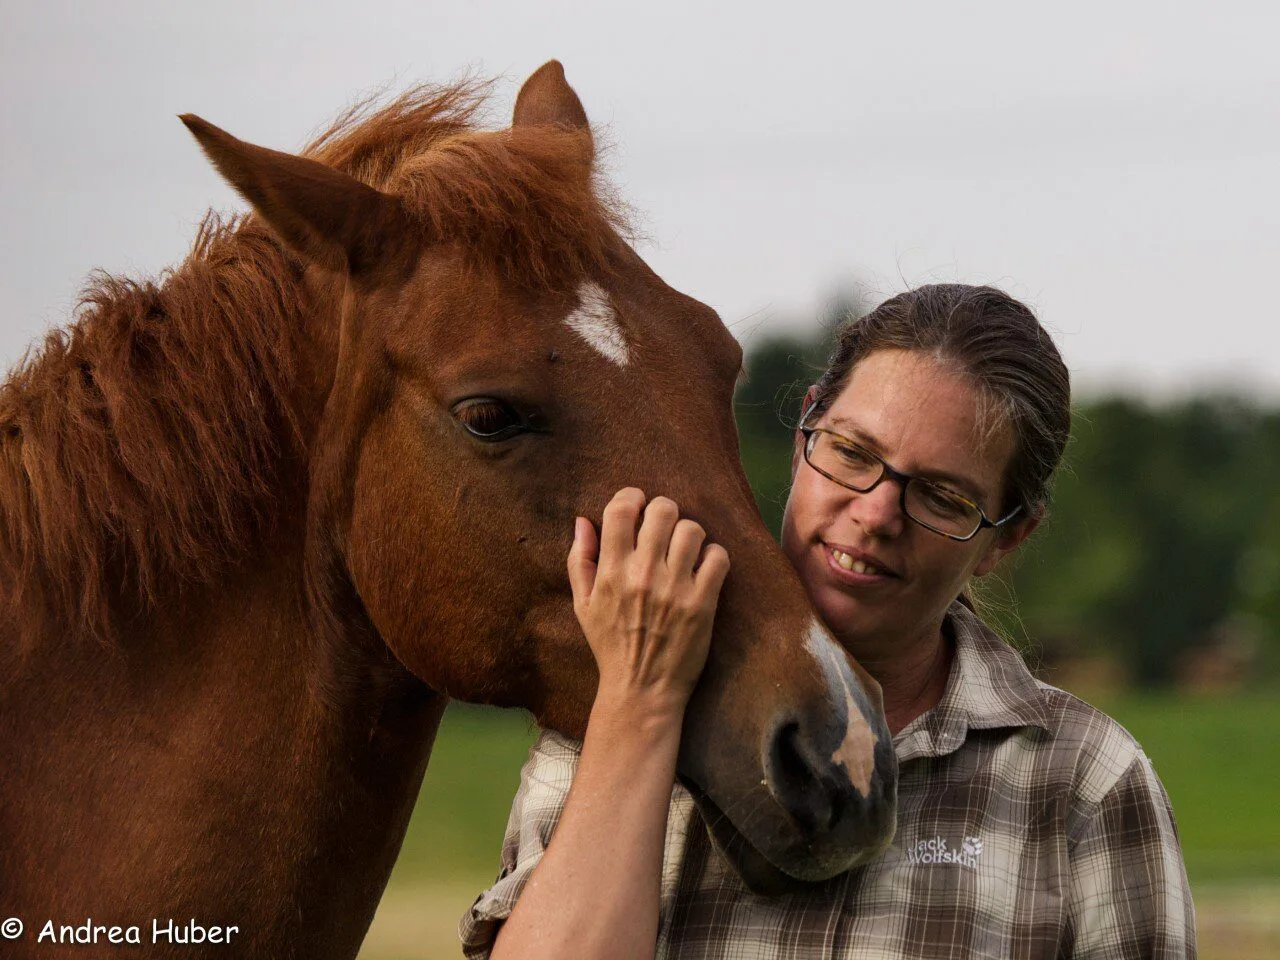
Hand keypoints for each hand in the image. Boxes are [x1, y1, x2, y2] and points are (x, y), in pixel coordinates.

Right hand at [567, 488, 729, 720]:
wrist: (641, 690)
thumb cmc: (610, 645)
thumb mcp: (582, 605)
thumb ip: (580, 560)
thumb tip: (583, 520)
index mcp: (610, 571)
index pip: (622, 509)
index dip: (632, 497)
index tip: (637, 505)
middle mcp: (642, 575)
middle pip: (662, 510)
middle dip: (664, 513)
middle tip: (664, 528)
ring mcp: (674, 589)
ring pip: (692, 530)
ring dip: (690, 534)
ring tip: (685, 549)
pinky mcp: (702, 604)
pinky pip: (717, 558)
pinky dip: (714, 556)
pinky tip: (704, 567)